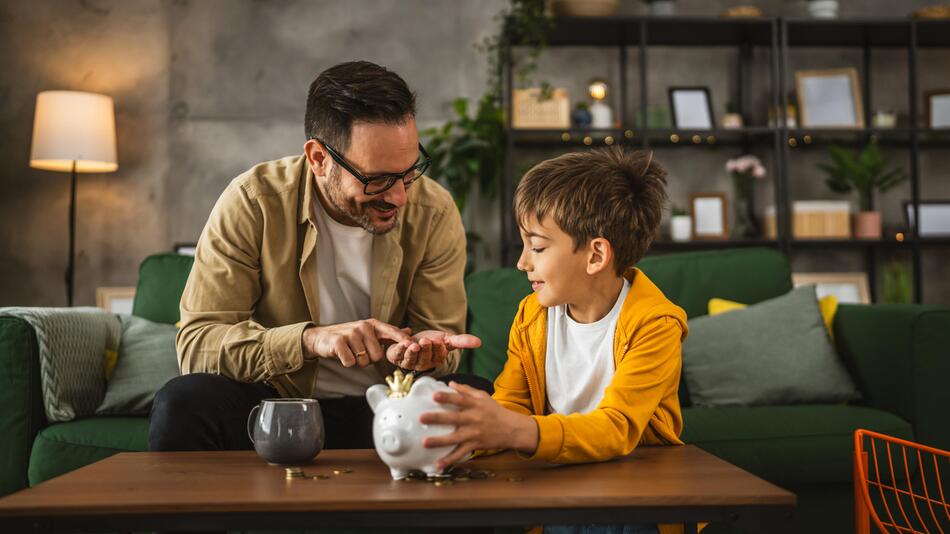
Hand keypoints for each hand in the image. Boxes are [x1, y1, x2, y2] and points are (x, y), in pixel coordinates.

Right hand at [302, 319, 410, 367]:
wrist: (322, 338)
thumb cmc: (348, 337)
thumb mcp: (369, 332)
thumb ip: (388, 334)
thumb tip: (409, 331)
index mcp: (372, 325)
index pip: (391, 332)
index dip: (402, 340)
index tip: (412, 345)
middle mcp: (363, 327)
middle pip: (377, 356)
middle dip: (369, 359)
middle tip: (359, 352)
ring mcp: (351, 333)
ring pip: (364, 361)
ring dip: (357, 362)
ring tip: (350, 352)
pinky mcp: (339, 342)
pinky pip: (350, 362)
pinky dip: (346, 363)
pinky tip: (342, 355)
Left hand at [386, 330, 480, 371]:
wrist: (411, 340)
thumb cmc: (430, 341)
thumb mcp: (446, 339)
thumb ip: (461, 341)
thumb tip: (480, 342)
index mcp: (437, 360)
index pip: (438, 356)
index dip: (438, 348)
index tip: (438, 340)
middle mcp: (424, 364)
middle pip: (425, 358)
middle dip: (426, 349)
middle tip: (426, 340)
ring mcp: (411, 362)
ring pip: (412, 359)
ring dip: (412, 351)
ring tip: (413, 344)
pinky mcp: (398, 358)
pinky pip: (399, 355)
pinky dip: (400, 349)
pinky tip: (403, 342)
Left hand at [419, 382, 537, 470]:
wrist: (512, 429)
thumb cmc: (495, 411)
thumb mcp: (483, 397)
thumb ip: (466, 390)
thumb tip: (450, 383)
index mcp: (475, 405)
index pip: (459, 399)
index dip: (447, 397)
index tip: (434, 396)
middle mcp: (474, 419)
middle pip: (454, 418)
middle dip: (437, 418)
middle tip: (422, 418)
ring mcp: (474, 433)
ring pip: (455, 438)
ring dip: (439, 441)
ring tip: (425, 443)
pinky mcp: (475, 445)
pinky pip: (461, 454)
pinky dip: (450, 460)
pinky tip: (439, 465)